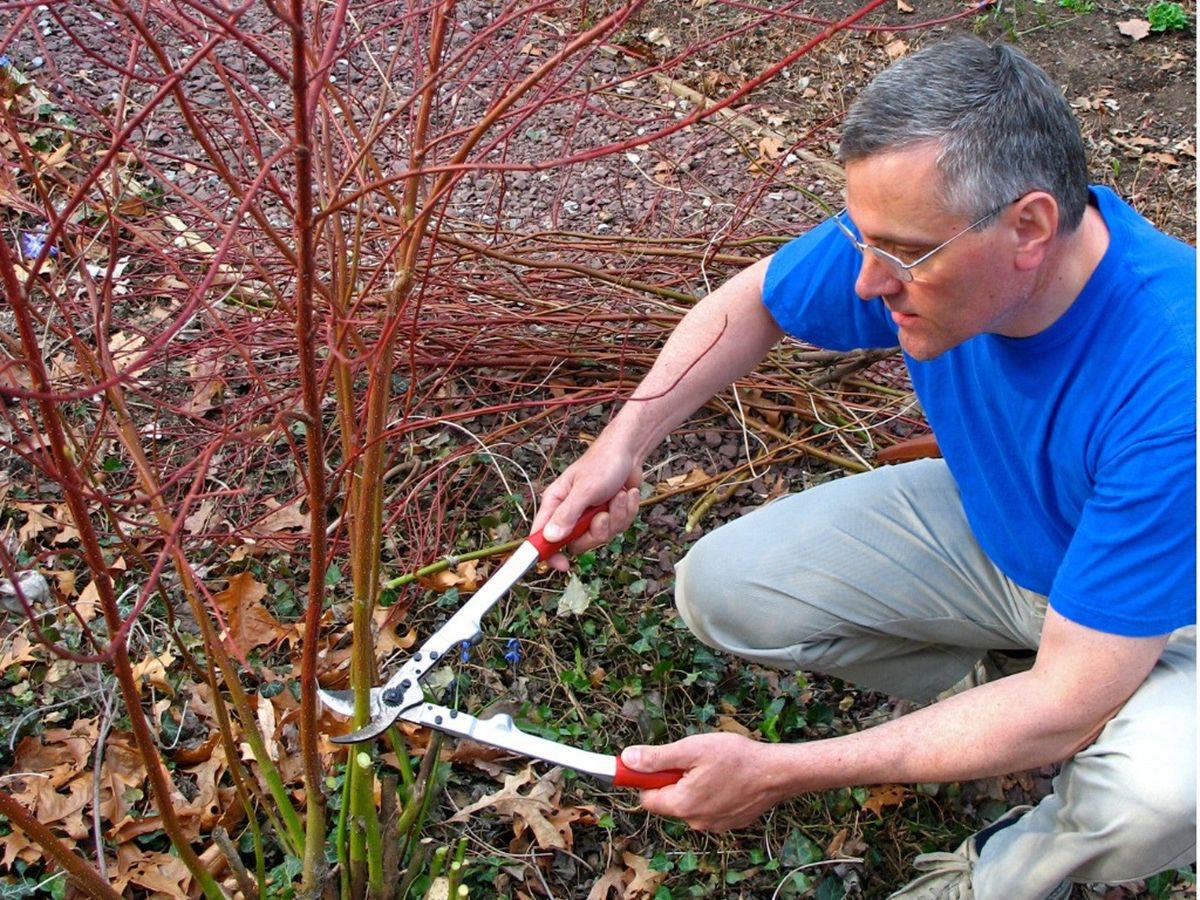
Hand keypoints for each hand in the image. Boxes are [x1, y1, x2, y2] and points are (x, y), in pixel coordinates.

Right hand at [531, 437, 641, 570]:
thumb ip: (567, 514)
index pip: (541, 535)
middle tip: (602, 514)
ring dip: (615, 517)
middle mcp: (570, 512)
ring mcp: (591, 516)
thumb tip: (550, 537)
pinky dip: (626, 512)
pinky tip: (626, 495)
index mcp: (555, 503)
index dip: (547, 553)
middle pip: (576, 543)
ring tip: (617, 496)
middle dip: (596, 532)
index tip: (561, 565)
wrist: (629, 452)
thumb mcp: (584, 489)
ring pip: (601, 536)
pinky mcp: (609, 516)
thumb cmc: (603, 463)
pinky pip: (618, 527)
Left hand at [621, 733, 790, 831]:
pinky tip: (726, 778)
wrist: (777, 773)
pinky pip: (709, 807)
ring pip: (690, 803)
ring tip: (714, 767)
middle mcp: (695, 821)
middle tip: (693, 759)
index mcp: (682, 804)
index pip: (646, 798)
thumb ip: (657, 758)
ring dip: (694, 786)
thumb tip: (628, 760)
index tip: (652, 763)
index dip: (646, 778)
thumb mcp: (691, 749)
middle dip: (674, 780)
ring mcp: (714, 824)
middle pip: (669, 800)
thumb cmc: (737, 758)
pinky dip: (712, 794)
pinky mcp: (729, 822)